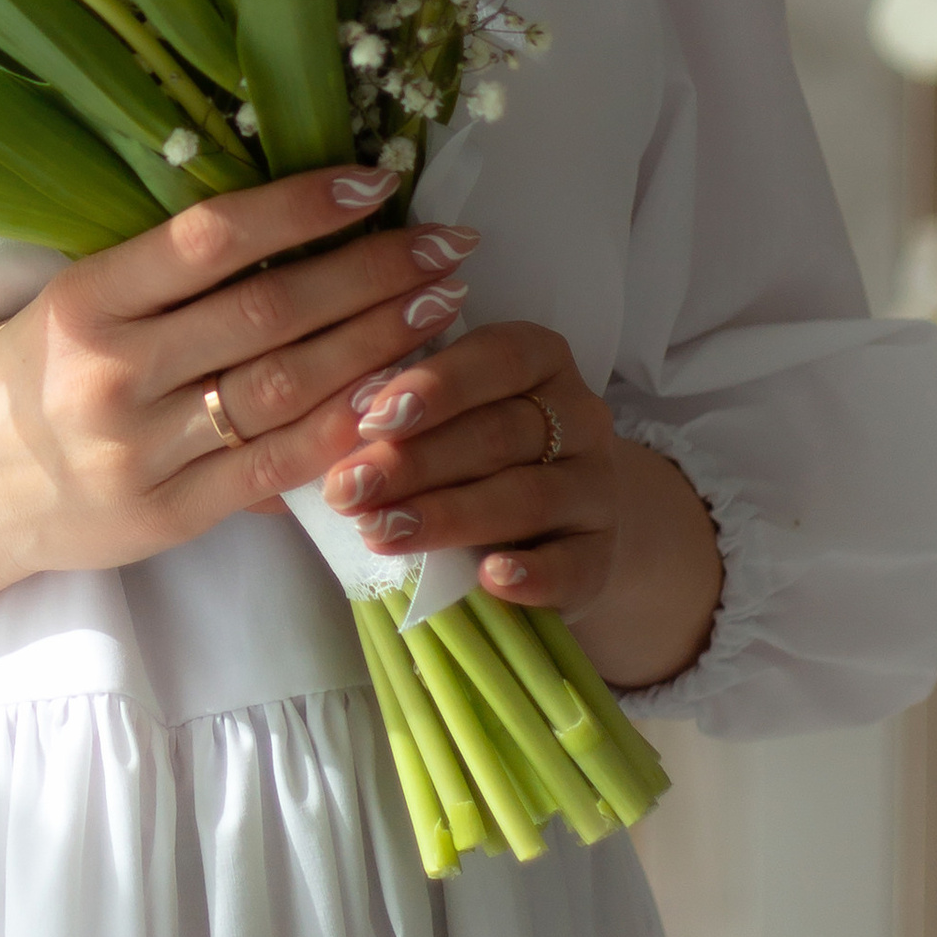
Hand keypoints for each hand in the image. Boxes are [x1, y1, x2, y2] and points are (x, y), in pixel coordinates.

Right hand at [0, 163, 483, 578]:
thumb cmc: (17, 386)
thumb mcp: (63, 308)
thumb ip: (159, 281)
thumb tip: (288, 232)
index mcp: (84, 300)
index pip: (210, 238)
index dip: (302, 205)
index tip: (378, 179)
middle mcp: (112, 372)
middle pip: (270, 310)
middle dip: (373, 274)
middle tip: (448, 247)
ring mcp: (139, 450)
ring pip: (285, 388)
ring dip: (377, 345)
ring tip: (440, 307)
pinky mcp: (163, 515)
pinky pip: (275, 468)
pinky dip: (344, 431)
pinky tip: (398, 398)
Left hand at [318, 321, 722, 693]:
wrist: (553, 522)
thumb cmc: (472, 454)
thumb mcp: (444, 417)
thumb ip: (404, 413)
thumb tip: (335, 424)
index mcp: (541, 361)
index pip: (497, 358)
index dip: (434, 387)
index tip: (369, 420)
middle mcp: (581, 417)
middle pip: (499, 433)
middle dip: (414, 463)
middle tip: (346, 490)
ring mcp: (597, 488)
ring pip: (528, 497)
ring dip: (449, 516)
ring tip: (381, 533)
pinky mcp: (601, 556)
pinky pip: (573, 565)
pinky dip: (533, 574)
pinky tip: (489, 578)